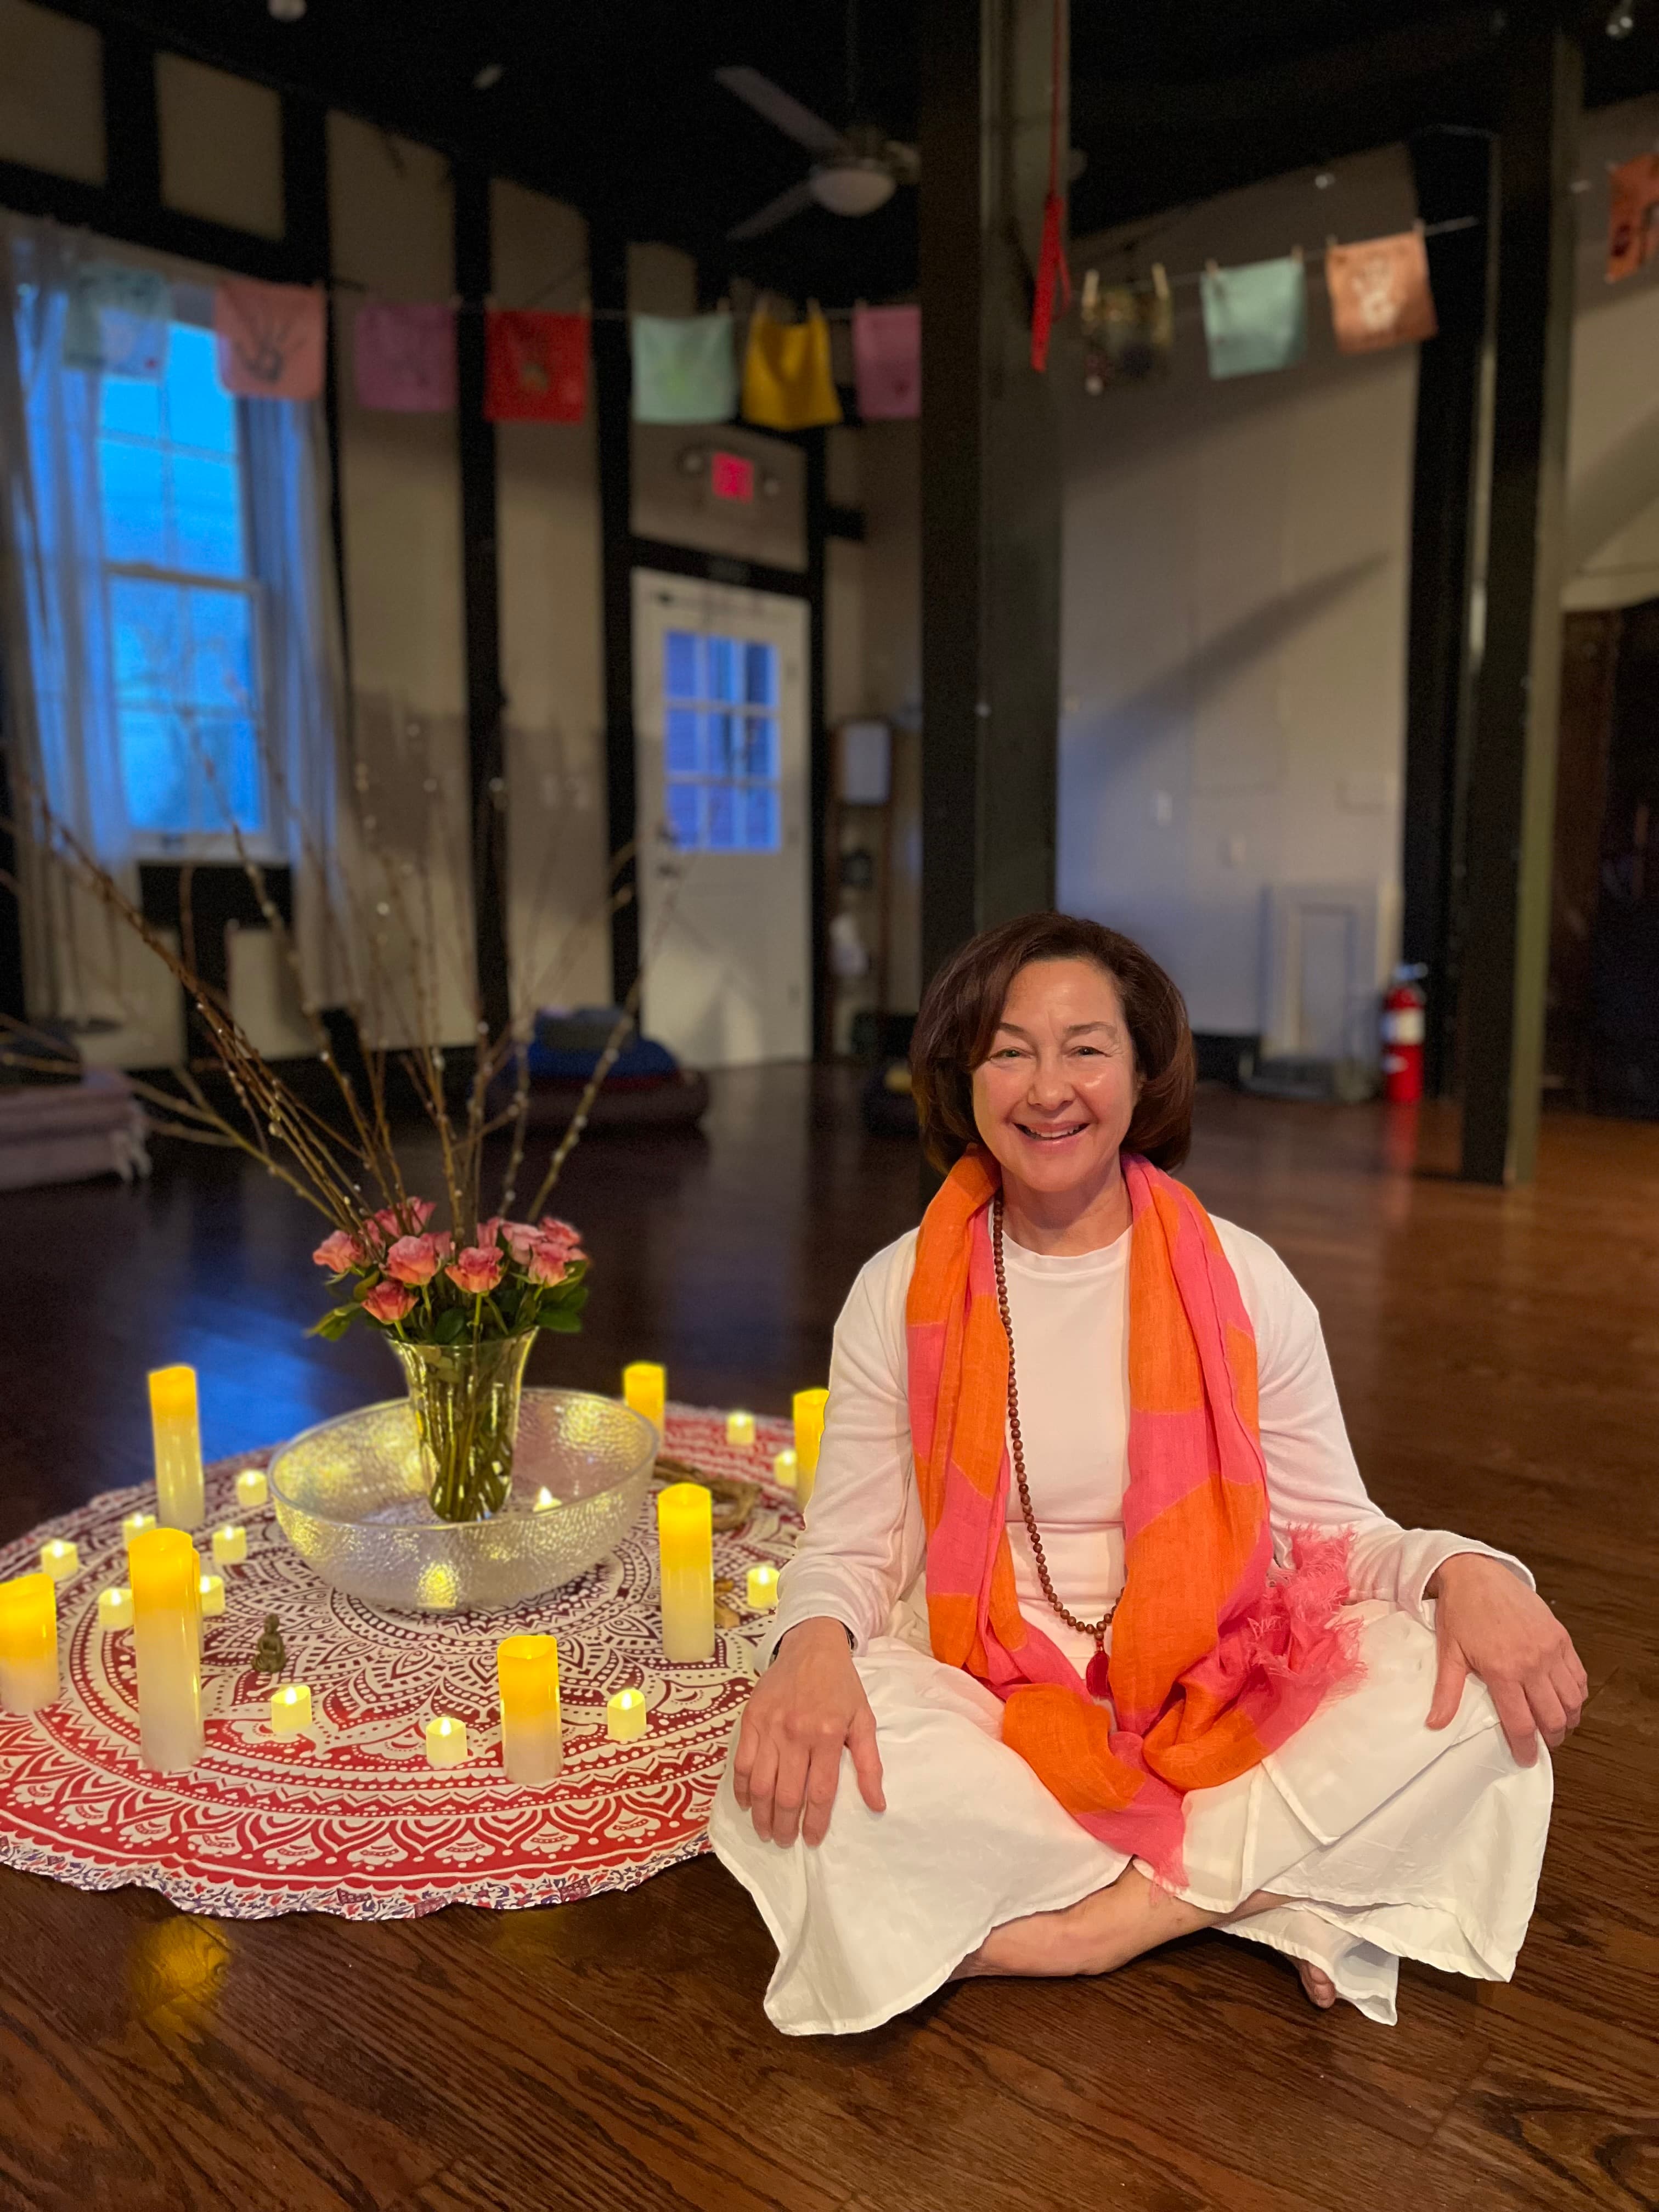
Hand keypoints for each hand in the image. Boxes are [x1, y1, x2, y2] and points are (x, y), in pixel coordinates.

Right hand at [731, 1616, 884, 1846]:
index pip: (819, 1793)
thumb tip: (878, 1805)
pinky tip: (747, 1802)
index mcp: (829, 1736)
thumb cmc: (842, 1686)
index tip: (811, 1841)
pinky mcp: (751, 1718)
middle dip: (783, 1826)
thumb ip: (870, 1765)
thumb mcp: (864, 1720)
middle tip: (784, 1841)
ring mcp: (770, 1726)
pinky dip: (741, 1787)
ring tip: (765, 1831)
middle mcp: (797, 1733)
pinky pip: (741, 1762)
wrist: (812, 1646)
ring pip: (760, 1784)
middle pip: (786, 1795)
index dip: (814, 1823)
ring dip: (760, 1814)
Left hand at [1426, 1553, 1587, 1765]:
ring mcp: (1550, 1649)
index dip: (1526, 1748)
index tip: (1527, 1759)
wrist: (1476, 1573)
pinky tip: (1567, 1699)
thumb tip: (1435, 1724)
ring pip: (1572, 1700)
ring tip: (1556, 1725)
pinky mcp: (1560, 1637)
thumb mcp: (1449, 1653)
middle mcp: (1532, 1663)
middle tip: (1544, 1743)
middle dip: (1551, 1738)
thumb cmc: (1460, 1612)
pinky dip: (1577, 1693)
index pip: (1522, 1724)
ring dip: (1567, 1719)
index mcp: (1503, 1671)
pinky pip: (1579, 1675)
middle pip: (1552, 1717)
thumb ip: (1447, 1693)